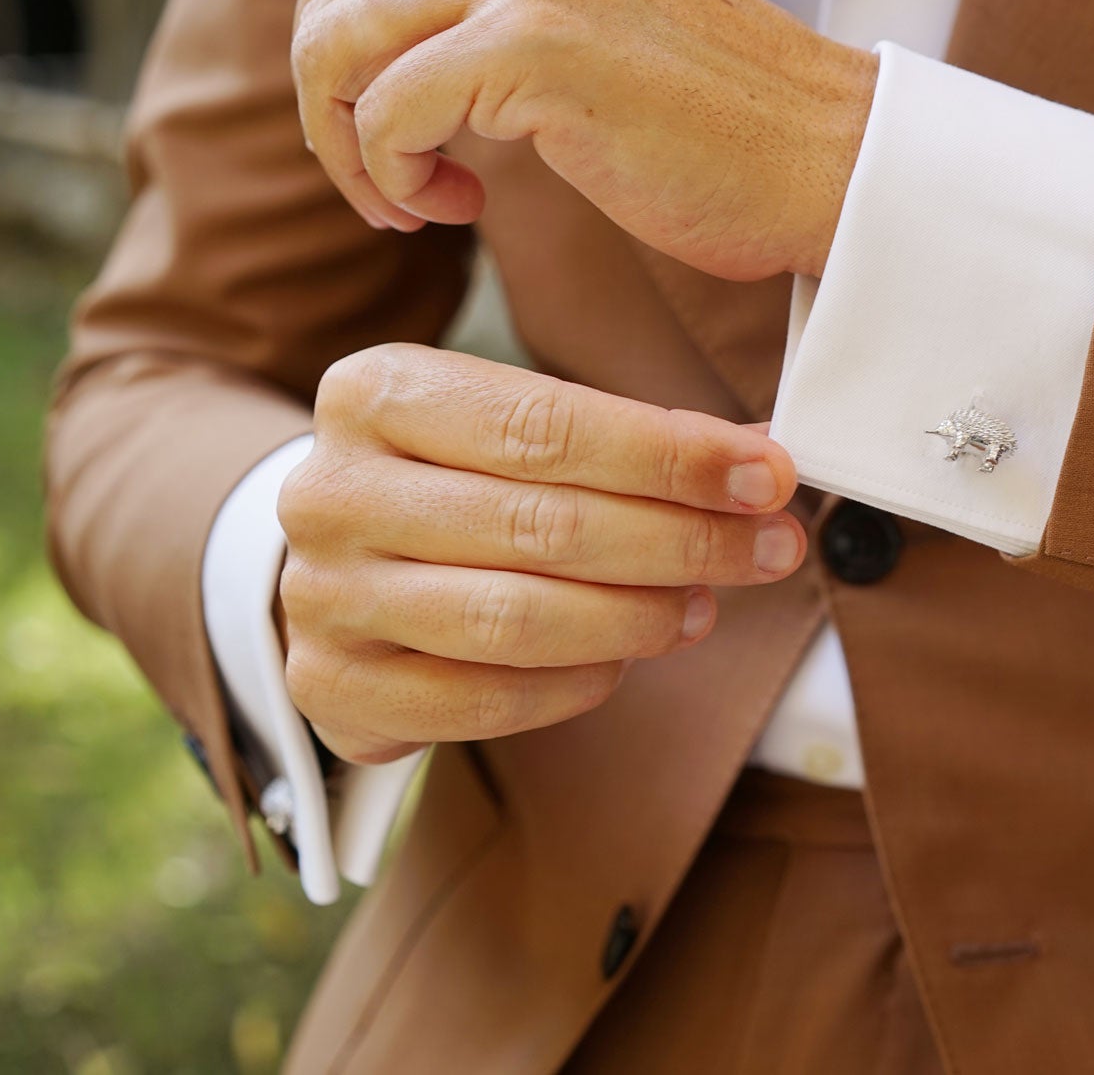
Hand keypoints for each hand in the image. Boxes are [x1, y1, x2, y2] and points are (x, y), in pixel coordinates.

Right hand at [276, 344, 806, 764]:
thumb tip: (764, 458)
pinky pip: (483, 701)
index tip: (767, 476)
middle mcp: (332, 490)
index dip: (672, 457)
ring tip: (703, 607)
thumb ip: (635, 439)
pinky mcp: (333, 688)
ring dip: (637, 618)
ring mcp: (322, 596)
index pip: (548, 424)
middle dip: (682, 540)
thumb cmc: (460, 481)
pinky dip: (576, 684)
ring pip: (514, 619)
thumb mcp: (524, 427)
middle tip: (771, 548)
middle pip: (541, 525)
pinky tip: (626, 662)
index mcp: (377, 392)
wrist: (340, 561)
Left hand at [290, 0, 877, 279]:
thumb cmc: (715, 109)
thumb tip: (358, 38)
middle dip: (333, 109)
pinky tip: (462, 209)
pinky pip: (386, 117)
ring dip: (355, 153)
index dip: (340, 56)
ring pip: (335, 52)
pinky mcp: (529, 43)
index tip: (391, 133)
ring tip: (420, 204)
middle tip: (396, 186)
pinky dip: (398, 181)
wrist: (821, 155)